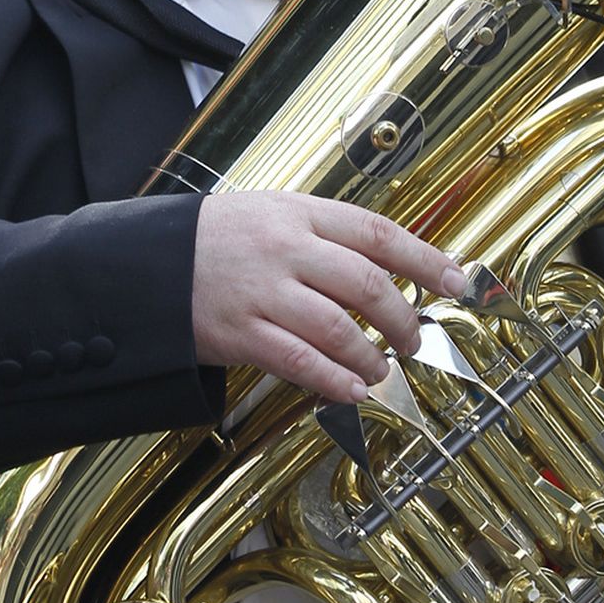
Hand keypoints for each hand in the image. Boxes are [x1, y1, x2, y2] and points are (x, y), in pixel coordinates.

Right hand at [192, 193, 467, 403]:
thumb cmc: (216, 238)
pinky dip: (333, 379)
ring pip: (338, 328)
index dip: (425, 260)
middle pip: (367, 284)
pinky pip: (298, 361)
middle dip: (403, 319)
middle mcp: (285, 249)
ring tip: (383, 371)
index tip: (456, 281)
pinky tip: (353, 389)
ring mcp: (262, 292)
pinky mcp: (240, 332)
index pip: (377, 233)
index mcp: (298, 214)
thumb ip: (324, 234)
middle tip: (415, 339)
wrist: (147, 261)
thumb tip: (388, 264)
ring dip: (372, 357)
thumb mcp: (271, 213)